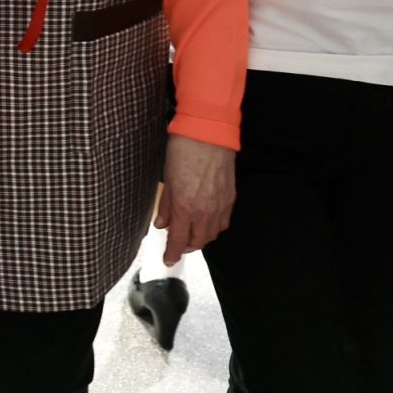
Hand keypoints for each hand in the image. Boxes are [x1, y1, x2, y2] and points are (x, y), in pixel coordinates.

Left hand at [156, 135, 236, 262]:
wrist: (209, 133)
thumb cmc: (184, 150)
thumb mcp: (167, 178)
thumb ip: (165, 204)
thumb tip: (161, 223)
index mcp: (184, 206)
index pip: (178, 239)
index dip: (172, 252)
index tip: (168, 259)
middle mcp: (204, 211)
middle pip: (197, 241)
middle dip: (186, 247)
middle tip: (177, 245)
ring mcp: (220, 205)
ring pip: (212, 234)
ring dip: (201, 238)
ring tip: (191, 233)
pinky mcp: (231, 197)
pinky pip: (224, 222)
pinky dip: (214, 227)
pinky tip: (207, 222)